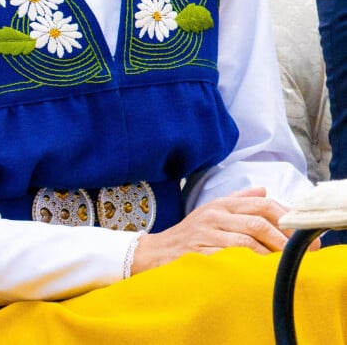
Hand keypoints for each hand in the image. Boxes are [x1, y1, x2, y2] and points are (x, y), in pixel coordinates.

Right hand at [130, 186, 313, 274]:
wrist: (158, 251)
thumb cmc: (191, 233)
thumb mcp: (213, 210)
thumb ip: (239, 199)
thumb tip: (264, 190)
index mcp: (223, 204)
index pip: (262, 204)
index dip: (285, 217)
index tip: (303, 233)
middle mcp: (216, 215)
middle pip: (257, 220)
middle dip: (284, 237)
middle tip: (302, 252)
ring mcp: (208, 233)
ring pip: (246, 239)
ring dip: (270, 252)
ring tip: (284, 263)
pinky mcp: (200, 252)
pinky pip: (229, 257)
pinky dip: (247, 263)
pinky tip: (259, 270)